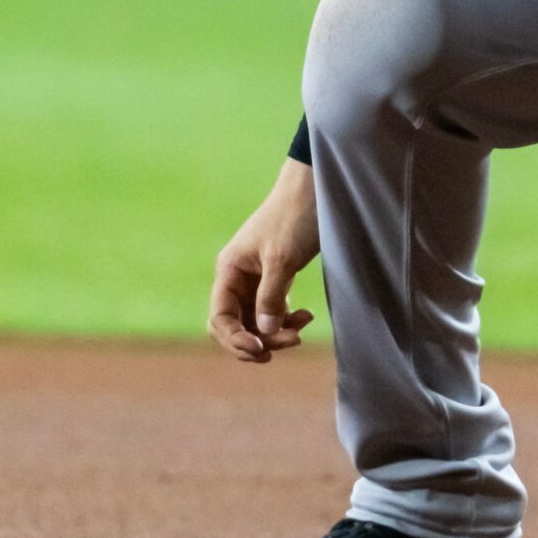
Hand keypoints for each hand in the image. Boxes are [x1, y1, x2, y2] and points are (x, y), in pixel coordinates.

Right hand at [209, 158, 319, 363]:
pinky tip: (306, 316)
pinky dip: (287, 320)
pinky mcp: (276, 279)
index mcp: (229, 270)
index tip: (261, 348)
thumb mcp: (282, 258)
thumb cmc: (295, 216)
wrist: (317, 188)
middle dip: (258, 340)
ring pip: (256, 322)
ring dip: (276, 333)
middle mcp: (237, 277)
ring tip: (302, 331)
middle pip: (235, 325)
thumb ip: (270, 297)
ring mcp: (256, 279)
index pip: (219, 318)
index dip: (235, 339)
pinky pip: (273, 311)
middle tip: (291, 342)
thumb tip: (264, 332)